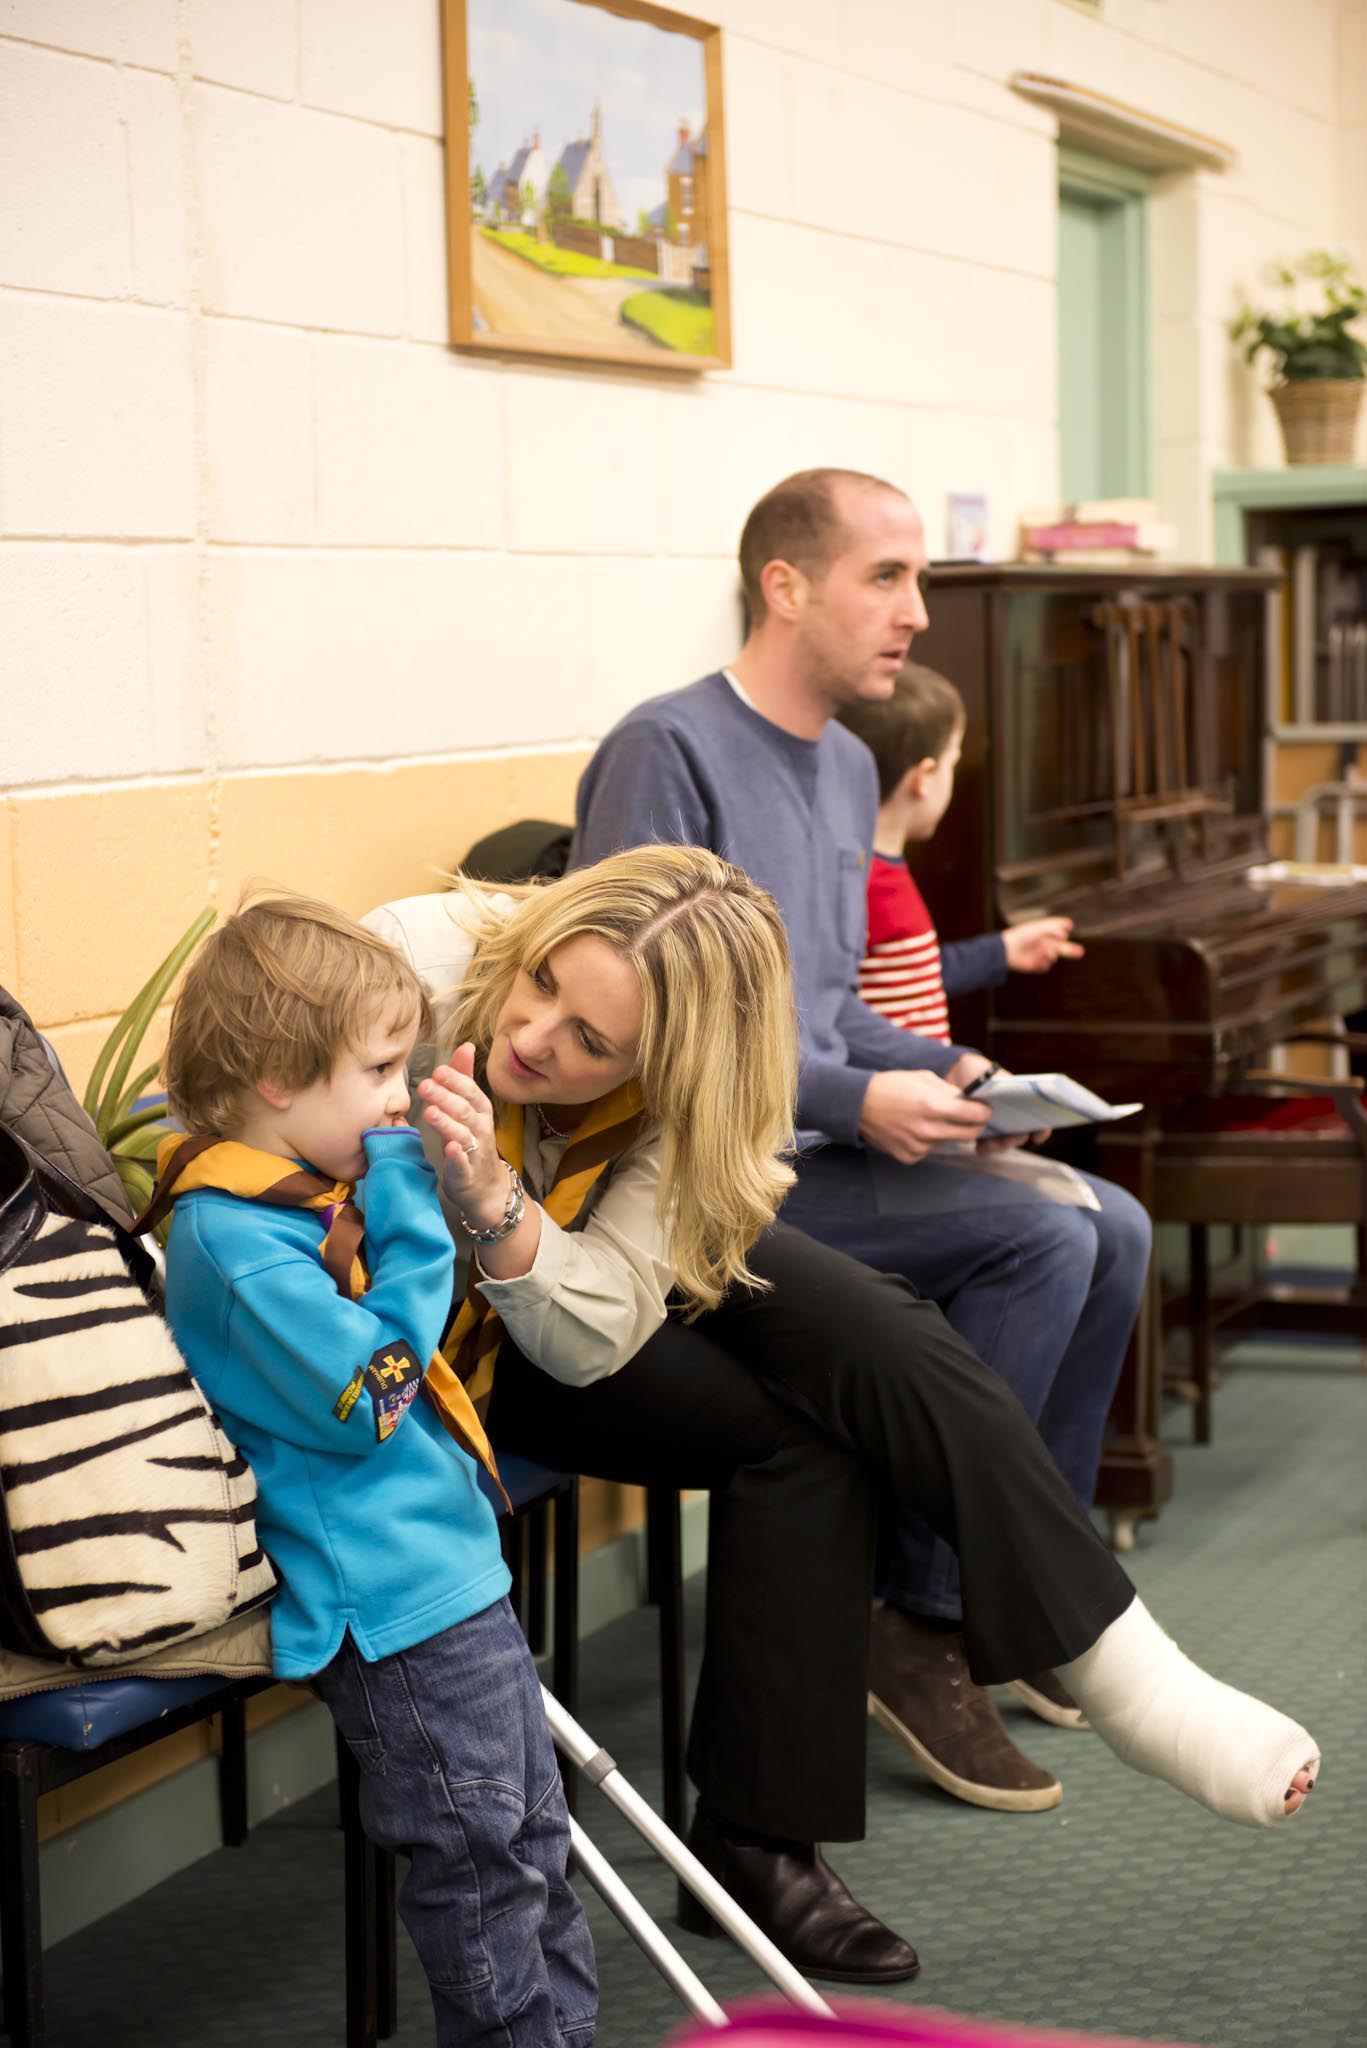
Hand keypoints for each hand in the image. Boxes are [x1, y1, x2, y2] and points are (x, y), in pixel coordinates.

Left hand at [417, 1045, 509, 1231]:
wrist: (486, 1186)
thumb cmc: (473, 1141)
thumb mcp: (469, 1108)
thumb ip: (464, 1078)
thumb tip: (466, 1046)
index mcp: (480, 1110)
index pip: (470, 1091)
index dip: (455, 1080)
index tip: (438, 1071)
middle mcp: (481, 1128)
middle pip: (465, 1110)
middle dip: (446, 1097)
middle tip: (425, 1086)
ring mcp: (475, 1152)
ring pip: (463, 1134)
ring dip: (447, 1123)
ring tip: (429, 1113)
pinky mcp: (467, 1173)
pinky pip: (464, 1164)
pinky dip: (457, 1157)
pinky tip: (449, 1148)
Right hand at [858, 1066, 991, 1164]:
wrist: (859, 1104)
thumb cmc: (892, 1086)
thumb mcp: (924, 1078)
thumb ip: (950, 1091)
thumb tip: (970, 1101)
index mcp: (933, 1106)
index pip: (975, 1116)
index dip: (984, 1112)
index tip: (985, 1110)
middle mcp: (928, 1130)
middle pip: (969, 1134)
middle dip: (975, 1125)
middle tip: (970, 1118)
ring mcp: (919, 1146)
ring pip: (949, 1142)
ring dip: (947, 1132)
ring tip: (928, 1119)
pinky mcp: (910, 1156)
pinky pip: (930, 1150)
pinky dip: (928, 1141)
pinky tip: (914, 1129)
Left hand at [943, 1054, 1042, 1151]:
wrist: (956, 1072)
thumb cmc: (979, 1071)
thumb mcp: (992, 1075)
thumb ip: (1003, 1084)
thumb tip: (1008, 1096)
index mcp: (1021, 1102)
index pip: (1039, 1119)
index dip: (1042, 1130)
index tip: (1037, 1136)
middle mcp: (1012, 1117)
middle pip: (1021, 1135)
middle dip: (1016, 1140)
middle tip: (1007, 1139)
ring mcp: (997, 1126)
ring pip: (1004, 1143)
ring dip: (999, 1146)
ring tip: (989, 1143)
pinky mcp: (980, 1132)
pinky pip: (986, 1146)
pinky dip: (985, 1149)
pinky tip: (979, 1147)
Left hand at [1002, 917, 1083, 974]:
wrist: (1007, 950)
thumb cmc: (1022, 936)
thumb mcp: (1039, 929)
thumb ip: (1053, 929)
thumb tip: (1066, 934)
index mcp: (1043, 934)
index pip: (1057, 930)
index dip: (1063, 928)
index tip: (1069, 926)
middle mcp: (1043, 944)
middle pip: (1061, 947)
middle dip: (1071, 949)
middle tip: (1081, 951)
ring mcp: (1040, 955)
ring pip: (1053, 957)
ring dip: (1051, 955)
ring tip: (1045, 952)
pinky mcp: (1036, 965)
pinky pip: (1046, 966)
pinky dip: (1043, 963)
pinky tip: (1036, 959)